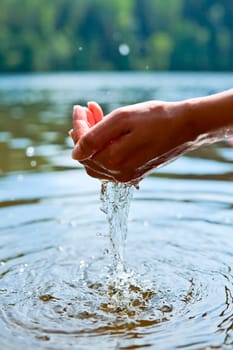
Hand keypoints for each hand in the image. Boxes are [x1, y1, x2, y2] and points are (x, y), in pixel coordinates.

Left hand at [72, 100, 192, 182]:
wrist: (186, 127)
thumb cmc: (156, 118)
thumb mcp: (122, 119)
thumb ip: (94, 137)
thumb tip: (75, 154)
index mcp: (114, 162)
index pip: (82, 147)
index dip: (78, 126)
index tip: (79, 107)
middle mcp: (118, 174)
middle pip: (88, 156)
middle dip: (84, 131)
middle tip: (88, 110)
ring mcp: (127, 176)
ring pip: (98, 160)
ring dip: (93, 139)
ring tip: (97, 116)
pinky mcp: (135, 172)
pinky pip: (110, 163)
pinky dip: (105, 147)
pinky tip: (109, 131)